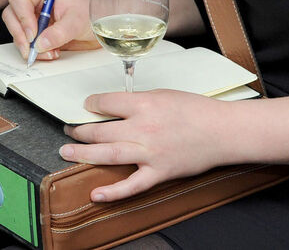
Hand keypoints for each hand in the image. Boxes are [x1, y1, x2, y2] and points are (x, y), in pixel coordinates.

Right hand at [3, 0, 100, 60]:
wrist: (102, 26)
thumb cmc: (92, 14)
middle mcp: (36, 5)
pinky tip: (52, 53)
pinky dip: (37, 53)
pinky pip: (28, 44)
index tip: (32, 33)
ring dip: (29, 46)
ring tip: (50, 53)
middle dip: (19, 34)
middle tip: (31, 48)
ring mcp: (36, 20)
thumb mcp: (77, 22)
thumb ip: (59, 33)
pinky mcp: (39, 35)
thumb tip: (40, 44)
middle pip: (11, 16)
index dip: (22, 16)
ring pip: (18, 33)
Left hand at [61, 90, 235, 201]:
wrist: (222, 131)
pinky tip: (96, 194)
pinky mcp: (159, 172)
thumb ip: (139, 101)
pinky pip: (132, 185)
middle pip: (101, 130)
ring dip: (83, 154)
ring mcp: (150, 152)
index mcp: (145, 104)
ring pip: (109, 154)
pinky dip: (113, 192)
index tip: (86, 106)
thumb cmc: (197, 110)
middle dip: (80, 130)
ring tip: (66, 151)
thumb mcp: (164, 95)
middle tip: (69, 130)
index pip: (107, 103)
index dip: (91, 104)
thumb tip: (117, 106)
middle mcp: (144, 128)